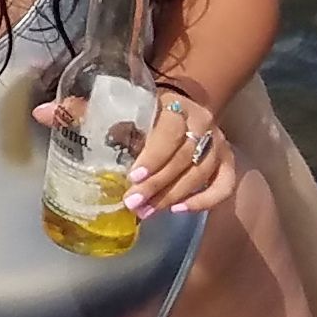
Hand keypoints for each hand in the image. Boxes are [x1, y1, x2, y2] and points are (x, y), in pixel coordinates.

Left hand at [123, 83, 237, 216]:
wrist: (178, 108)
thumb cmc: (146, 112)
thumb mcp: (129, 111)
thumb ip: (114, 125)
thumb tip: (88, 139)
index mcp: (176, 105)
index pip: (169, 133)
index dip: (153, 157)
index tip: (133, 177)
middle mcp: (203, 123)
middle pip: (184, 157)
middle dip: (157, 184)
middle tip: (134, 203)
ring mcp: (219, 142)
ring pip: (201, 173)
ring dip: (173, 196)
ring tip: (147, 211)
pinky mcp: (228, 160)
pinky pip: (224, 185)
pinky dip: (204, 201)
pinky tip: (179, 210)